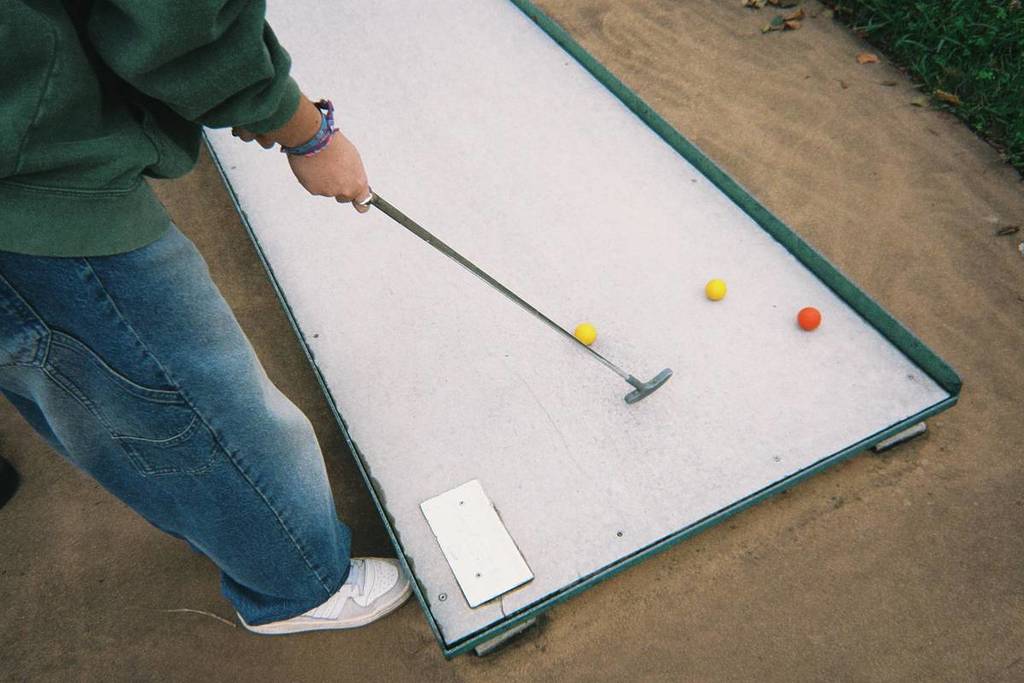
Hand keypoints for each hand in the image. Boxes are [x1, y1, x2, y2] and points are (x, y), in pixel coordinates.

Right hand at [231, 95, 371, 213]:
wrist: (314, 139)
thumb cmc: (335, 145)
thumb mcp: (353, 159)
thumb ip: (354, 174)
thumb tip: (351, 179)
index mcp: (357, 183)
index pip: (363, 202)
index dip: (360, 201)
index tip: (359, 202)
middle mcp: (344, 191)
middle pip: (344, 197)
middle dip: (340, 188)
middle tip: (334, 172)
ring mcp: (328, 192)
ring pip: (328, 190)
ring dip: (325, 181)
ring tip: (322, 163)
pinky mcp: (313, 190)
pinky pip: (315, 186)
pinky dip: (313, 179)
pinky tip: (312, 166)